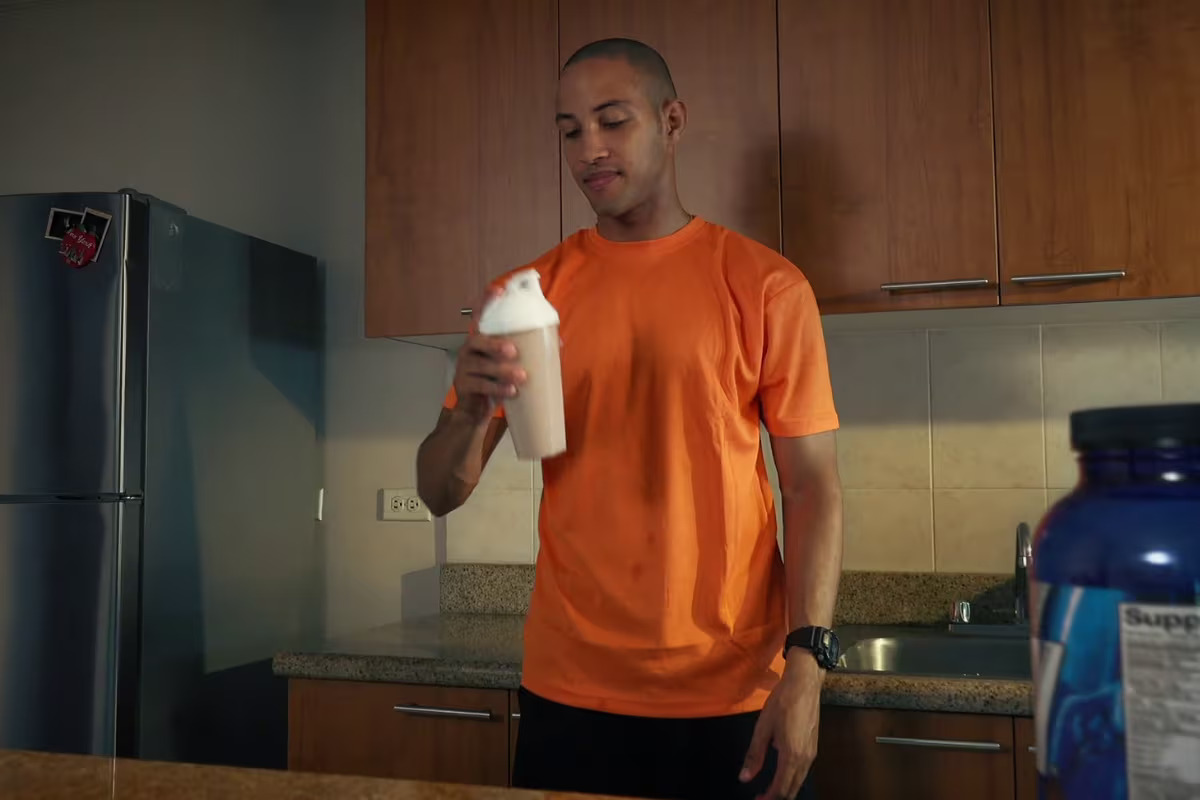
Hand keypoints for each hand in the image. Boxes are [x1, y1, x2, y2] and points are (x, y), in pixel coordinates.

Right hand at [453, 288, 525, 423]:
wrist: (476, 410)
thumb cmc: (495, 382)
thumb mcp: (509, 365)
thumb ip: (527, 352)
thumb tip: (558, 343)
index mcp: (482, 340)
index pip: (481, 316)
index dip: (487, 302)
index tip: (498, 290)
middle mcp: (470, 349)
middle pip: (478, 341)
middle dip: (495, 345)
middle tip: (513, 351)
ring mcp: (464, 367)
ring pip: (481, 365)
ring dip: (502, 371)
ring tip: (521, 377)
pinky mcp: (463, 385)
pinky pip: (480, 385)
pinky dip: (497, 389)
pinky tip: (511, 392)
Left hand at [740, 653, 822, 798]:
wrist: (804, 683)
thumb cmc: (782, 703)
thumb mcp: (763, 728)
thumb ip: (754, 755)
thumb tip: (744, 778)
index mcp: (792, 755)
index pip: (781, 789)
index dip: (768, 799)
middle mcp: (805, 759)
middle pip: (792, 790)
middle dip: (777, 798)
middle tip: (760, 798)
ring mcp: (812, 753)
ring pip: (799, 781)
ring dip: (784, 790)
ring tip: (767, 791)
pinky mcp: (813, 747)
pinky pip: (802, 772)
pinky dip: (791, 779)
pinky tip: (780, 774)